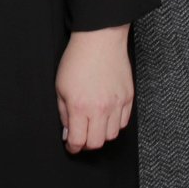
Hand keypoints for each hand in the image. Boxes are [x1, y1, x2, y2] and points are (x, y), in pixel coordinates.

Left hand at [56, 24, 132, 153]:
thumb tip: (68, 132)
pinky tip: (106, 116)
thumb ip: (64, 113)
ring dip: (102, 134)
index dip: (73, 147)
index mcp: (80, 106)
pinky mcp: (128, 98)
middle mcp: (101, 108)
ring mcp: (117, 104)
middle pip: (97, 142)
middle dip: (87, 144)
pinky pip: (124, 122)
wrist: (99, 39)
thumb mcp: (60, 87)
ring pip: (112, 135)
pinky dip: (114, 124)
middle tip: (81, 138)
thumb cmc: (77, 60)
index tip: (71, 146)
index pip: (78, 140)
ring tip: (94, 125)